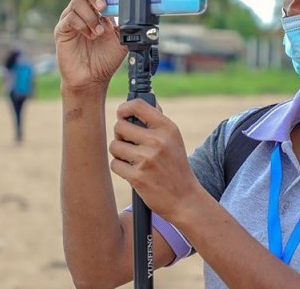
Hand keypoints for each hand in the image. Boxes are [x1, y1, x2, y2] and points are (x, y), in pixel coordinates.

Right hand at [55, 0, 125, 94]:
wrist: (93, 78)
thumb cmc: (106, 57)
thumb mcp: (124, 35)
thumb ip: (129, 21)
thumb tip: (142, 9)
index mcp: (98, 4)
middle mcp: (83, 6)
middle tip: (105, 7)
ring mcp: (71, 16)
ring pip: (78, 1)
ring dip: (92, 16)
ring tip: (99, 31)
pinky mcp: (62, 29)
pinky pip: (71, 18)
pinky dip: (85, 25)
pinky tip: (91, 35)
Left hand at [109, 99, 205, 221]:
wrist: (185, 199)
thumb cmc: (176, 167)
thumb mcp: (174, 140)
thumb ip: (159, 121)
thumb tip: (147, 100)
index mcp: (167, 128)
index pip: (138, 105)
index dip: (124, 108)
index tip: (123, 114)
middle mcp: (158, 141)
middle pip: (120, 126)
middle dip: (121, 135)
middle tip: (129, 143)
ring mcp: (147, 159)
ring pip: (114, 146)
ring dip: (119, 153)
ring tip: (132, 160)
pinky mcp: (137, 176)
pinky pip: (115, 164)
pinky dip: (120, 168)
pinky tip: (132, 172)